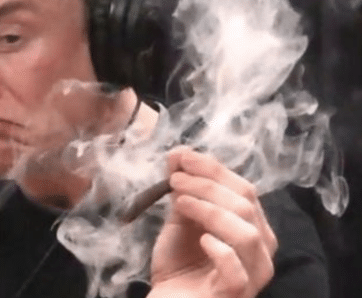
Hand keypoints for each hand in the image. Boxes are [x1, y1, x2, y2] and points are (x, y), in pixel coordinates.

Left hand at [148, 148, 277, 297]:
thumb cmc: (179, 265)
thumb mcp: (180, 221)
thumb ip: (183, 190)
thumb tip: (178, 152)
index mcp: (253, 227)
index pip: (244, 189)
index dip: (214, 170)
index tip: (182, 157)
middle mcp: (261, 250)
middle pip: (245, 206)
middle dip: (207, 186)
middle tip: (175, 180)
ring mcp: (252, 275)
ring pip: (246, 234)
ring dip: (210, 210)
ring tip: (180, 203)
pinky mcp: (236, 294)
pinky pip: (237, 270)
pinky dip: (220, 250)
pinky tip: (202, 240)